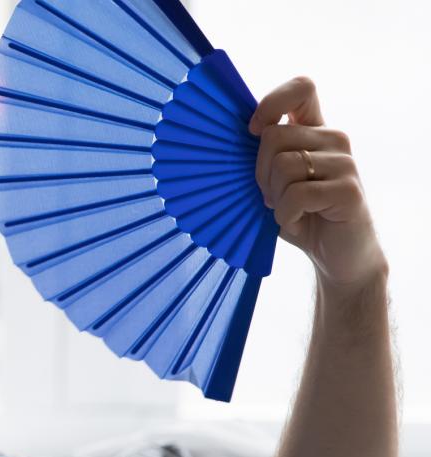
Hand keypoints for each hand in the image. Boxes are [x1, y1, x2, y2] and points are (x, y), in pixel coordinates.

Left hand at [249, 77, 386, 291]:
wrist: (337, 255)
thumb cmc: (300, 215)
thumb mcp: (274, 181)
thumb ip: (263, 157)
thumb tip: (220, 141)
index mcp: (315, 130)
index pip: (301, 88)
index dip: (271, 103)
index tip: (253, 131)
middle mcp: (334, 139)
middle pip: (274, 136)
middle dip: (260, 172)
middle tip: (271, 197)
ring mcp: (345, 163)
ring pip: (284, 165)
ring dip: (274, 197)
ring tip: (287, 210)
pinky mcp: (349, 190)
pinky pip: (297, 194)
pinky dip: (286, 214)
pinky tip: (297, 221)